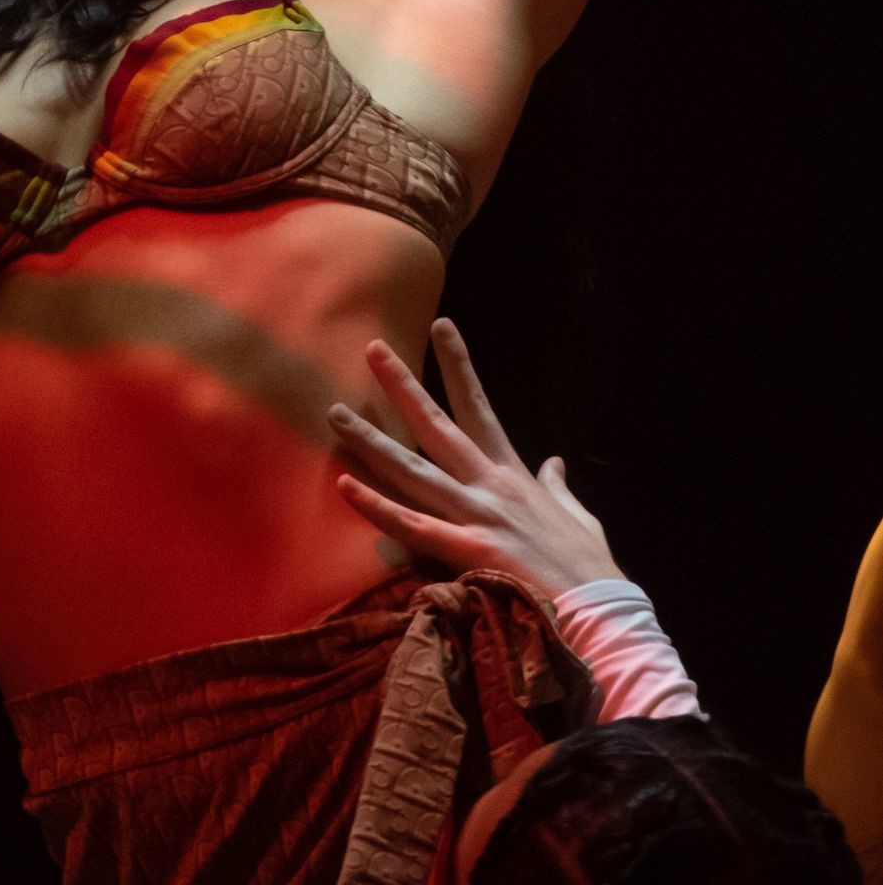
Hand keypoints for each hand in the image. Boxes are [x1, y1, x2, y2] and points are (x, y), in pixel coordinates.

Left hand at [328, 319, 623, 600]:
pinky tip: (347, 486)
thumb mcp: (576, 514)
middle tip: (373, 350)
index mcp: (513, 473)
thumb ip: (557, 487)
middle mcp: (489, 484)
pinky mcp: (470, 550)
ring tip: (336, 414)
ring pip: (413, 469)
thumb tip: (553, 463)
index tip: (441, 327)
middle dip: (403, 387)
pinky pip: (414, 526)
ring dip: (371, 442)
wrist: (602, 611)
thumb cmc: (589, 567)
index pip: (479, 407)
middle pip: (437, 426)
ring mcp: (478, 515)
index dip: (459, 366)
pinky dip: (378, 507)